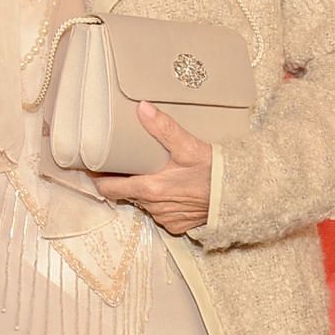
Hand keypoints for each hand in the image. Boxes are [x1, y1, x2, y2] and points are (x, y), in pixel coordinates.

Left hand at [93, 101, 212, 234]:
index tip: (92, 168)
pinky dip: (161, 203)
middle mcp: (154, 207)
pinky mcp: (178, 226)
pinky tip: (169, 189)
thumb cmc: (215, 171)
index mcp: (150, 189)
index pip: (109, 189)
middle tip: (120, 164)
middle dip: (121, 181)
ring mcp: (166, 218)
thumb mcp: (188, 146)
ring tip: (147, 173)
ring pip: (143, 203)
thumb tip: (142, 108)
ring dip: (143, 191)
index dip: (98, 179)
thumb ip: (163, 127)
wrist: (242, 196)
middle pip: (125, 194)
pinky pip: (161, 214)